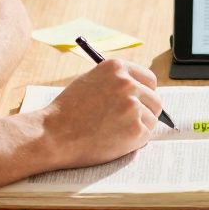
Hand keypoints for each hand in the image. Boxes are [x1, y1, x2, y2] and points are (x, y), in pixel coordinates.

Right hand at [34, 58, 162, 169]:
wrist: (52, 134)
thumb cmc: (67, 111)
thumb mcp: (90, 82)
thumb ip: (114, 82)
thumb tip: (138, 89)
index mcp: (116, 67)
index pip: (149, 79)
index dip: (145, 93)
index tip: (141, 102)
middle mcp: (127, 83)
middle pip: (155, 99)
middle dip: (146, 112)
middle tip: (130, 122)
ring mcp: (133, 106)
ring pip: (152, 119)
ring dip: (139, 127)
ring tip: (114, 132)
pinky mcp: (135, 129)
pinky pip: (146, 136)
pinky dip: (134, 142)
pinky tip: (114, 140)